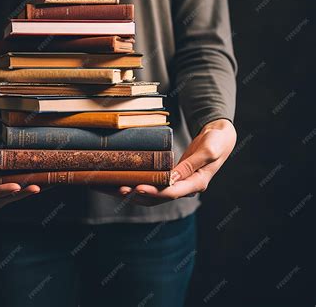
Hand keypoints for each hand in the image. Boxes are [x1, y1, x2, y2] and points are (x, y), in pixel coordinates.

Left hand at [99, 119, 236, 205]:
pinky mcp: (172, 176)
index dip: (154, 192)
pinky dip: (139, 183)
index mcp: (197, 183)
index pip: (172, 192)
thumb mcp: (209, 149)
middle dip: (138, 194)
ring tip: (114, 187)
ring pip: (153, 193)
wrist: (220, 137)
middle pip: (158, 197)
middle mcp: (186, 187)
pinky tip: (124, 179)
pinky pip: (154, 183)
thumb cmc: (217, 141)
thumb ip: (192, 163)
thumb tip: (173, 177)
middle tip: (118, 189)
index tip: (137, 188)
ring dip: (134, 192)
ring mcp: (179, 183)